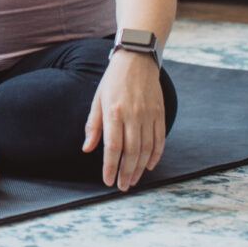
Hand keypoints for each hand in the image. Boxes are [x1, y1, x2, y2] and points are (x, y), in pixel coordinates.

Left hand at [82, 50, 164, 190]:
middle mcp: (133, 115)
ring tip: (134, 180)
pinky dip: (156, 155)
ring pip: (147, 149)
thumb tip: (87, 149)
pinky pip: (160, 139)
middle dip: (126, 173)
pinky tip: (149, 165)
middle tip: (122, 187)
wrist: (137, 60)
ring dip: (140, 168)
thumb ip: (93, 126)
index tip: (108, 181)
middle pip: (132, 152)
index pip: (113, 147)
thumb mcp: (97, 100)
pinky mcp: (160, 113)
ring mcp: (149, 115)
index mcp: (114, 112)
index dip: (111, 167)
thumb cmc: (113, 81)